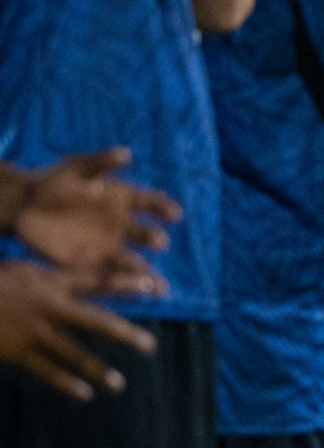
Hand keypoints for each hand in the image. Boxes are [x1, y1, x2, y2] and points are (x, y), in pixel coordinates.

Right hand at [0, 261, 155, 400]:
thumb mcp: (22, 269)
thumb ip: (50, 275)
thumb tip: (74, 278)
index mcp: (51, 281)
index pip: (97, 281)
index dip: (125, 283)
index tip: (152, 286)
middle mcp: (50, 307)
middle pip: (96, 321)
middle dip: (124, 334)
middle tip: (149, 346)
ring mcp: (36, 332)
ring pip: (74, 353)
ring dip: (97, 370)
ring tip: (118, 384)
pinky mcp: (18, 352)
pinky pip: (46, 370)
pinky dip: (65, 384)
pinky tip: (84, 395)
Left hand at [12, 148, 177, 275]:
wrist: (25, 206)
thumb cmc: (53, 182)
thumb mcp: (75, 168)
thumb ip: (101, 162)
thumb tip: (127, 154)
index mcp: (122, 199)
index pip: (150, 202)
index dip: (163, 208)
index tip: (174, 215)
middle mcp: (120, 224)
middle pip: (144, 233)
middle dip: (153, 238)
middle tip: (159, 242)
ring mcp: (106, 245)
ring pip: (132, 261)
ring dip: (145, 272)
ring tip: (158, 286)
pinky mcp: (88, 262)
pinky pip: (107, 275)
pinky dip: (120, 285)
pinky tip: (133, 293)